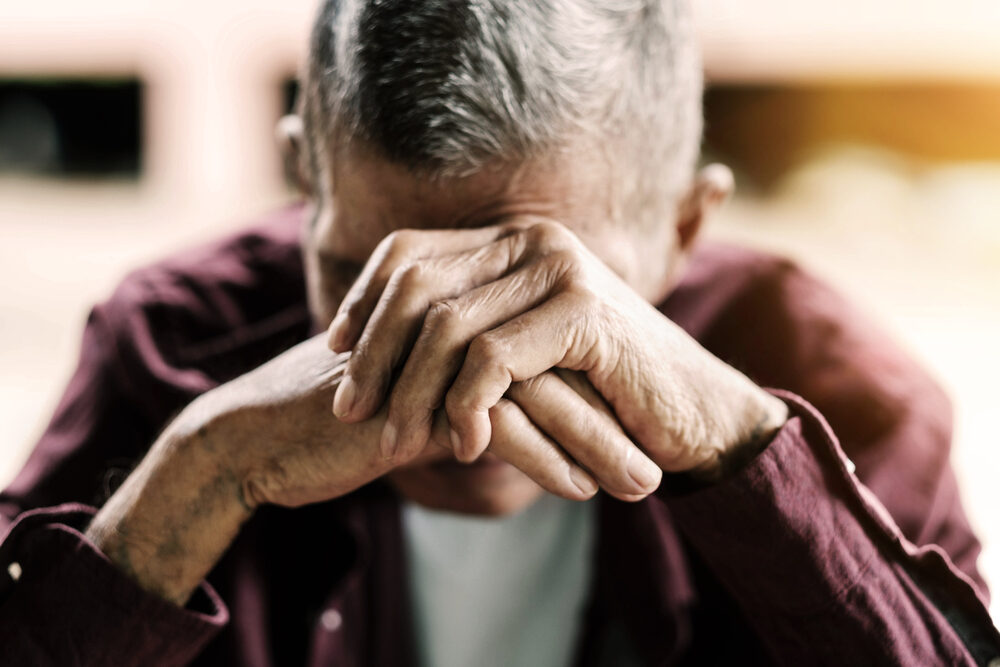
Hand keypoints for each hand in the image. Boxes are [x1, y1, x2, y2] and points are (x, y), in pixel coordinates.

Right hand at [86, 332, 616, 603]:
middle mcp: (447, 322)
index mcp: (453, 313)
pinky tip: (578, 490)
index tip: (639, 428)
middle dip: (612, 414)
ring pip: (536, 392)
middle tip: (664, 457)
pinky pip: (497, 425)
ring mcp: (429, 354)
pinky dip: (544, 460)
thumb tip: (538, 419)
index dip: (596, 387)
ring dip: (595, 442)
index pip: (545, 343)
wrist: (260, 437)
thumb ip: (475, 395)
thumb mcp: (419, 401)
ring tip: (640, 485)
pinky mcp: (411, 397)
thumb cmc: (341, 421)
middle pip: (553, 362)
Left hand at [328, 219, 786, 485]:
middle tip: (348, 412)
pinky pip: (494, 359)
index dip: (362, 300)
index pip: (408, 252)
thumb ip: (466, 332)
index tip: (333, 350)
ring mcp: (560, 271)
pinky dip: (466, 406)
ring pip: (447, 328)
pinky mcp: (583, 312)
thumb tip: (372, 346)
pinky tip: (463, 445)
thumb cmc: (598, 389)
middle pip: (416, 286)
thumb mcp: (520, 354)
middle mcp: (532, 241)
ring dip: (410, 393)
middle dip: (371, 354)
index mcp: (513, 242)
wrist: (690, 411)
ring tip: (392, 444)